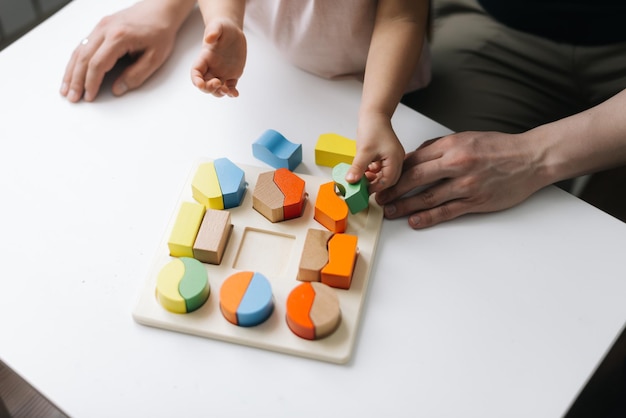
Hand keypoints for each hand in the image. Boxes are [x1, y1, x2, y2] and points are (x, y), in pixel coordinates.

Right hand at [60, 1, 184, 102]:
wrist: (160, 9)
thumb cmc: (160, 31)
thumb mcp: (155, 58)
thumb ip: (136, 75)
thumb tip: (118, 89)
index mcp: (119, 37)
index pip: (98, 63)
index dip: (91, 82)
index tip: (89, 97)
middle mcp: (105, 29)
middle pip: (83, 57)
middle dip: (76, 80)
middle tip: (72, 97)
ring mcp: (100, 26)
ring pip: (79, 51)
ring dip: (71, 71)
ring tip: (66, 89)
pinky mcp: (100, 27)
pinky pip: (83, 45)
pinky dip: (75, 61)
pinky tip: (72, 72)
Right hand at [190, 19, 245, 97]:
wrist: (232, 31)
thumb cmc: (222, 27)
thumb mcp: (218, 26)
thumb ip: (213, 31)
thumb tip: (209, 38)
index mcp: (204, 58)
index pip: (196, 72)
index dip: (196, 80)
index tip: (200, 85)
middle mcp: (211, 68)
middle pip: (205, 84)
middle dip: (209, 88)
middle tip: (218, 83)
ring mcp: (221, 73)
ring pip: (217, 89)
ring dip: (220, 93)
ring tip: (228, 90)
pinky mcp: (232, 75)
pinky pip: (230, 88)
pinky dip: (231, 93)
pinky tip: (235, 94)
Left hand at [345, 112, 405, 193]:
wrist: (373, 114)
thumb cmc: (373, 128)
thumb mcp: (363, 151)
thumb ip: (358, 168)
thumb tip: (351, 181)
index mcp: (395, 159)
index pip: (388, 181)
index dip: (376, 187)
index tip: (364, 190)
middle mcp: (398, 159)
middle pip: (389, 180)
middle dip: (376, 184)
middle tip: (363, 187)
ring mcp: (393, 157)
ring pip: (386, 174)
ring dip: (375, 178)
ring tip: (362, 178)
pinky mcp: (388, 155)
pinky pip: (383, 168)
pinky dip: (374, 171)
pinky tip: (365, 170)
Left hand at [375, 131, 547, 228]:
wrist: (531, 158)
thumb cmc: (499, 147)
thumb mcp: (466, 137)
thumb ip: (439, 147)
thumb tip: (415, 157)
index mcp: (452, 146)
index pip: (414, 160)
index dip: (394, 171)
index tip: (382, 179)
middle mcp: (457, 163)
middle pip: (415, 178)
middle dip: (393, 190)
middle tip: (379, 198)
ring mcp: (466, 184)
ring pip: (428, 197)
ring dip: (405, 206)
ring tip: (390, 212)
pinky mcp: (476, 201)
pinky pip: (447, 211)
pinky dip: (428, 217)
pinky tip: (414, 221)